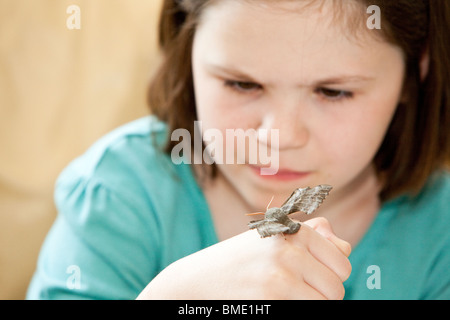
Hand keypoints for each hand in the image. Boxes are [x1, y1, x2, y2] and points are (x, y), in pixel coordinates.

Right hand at [137, 217, 350, 299]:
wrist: (194, 283)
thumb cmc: (236, 261)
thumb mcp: (269, 239)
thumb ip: (310, 236)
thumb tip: (345, 246)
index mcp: (291, 230)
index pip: (341, 261)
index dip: (329, 275)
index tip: (308, 277)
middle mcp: (288, 250)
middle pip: (336, 288)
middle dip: (320, 294)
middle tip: (292, 290)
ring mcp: (280, 278)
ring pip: (325, 304)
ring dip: (309, 305)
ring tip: (284, 297)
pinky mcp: (272, 302)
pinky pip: (308, 312)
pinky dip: (295, 310)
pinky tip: (272, 303)